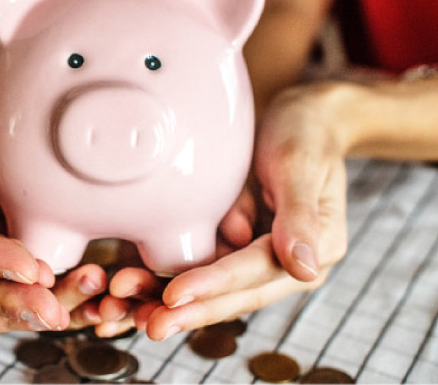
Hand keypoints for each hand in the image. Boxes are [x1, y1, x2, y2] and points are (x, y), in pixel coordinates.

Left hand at [107, 85, 350, 339]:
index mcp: (312, 250)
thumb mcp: (301, 165)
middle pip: (230, 294)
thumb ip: (299, 216)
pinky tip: (127, 292)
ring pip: (207, 289)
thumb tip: (304, 269)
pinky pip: (192, 269)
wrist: (294, 114)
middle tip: (147, 325)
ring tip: (125, 313)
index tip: (175, 295)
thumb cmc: (302, 132)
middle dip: (187, 311)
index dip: (214, 284)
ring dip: (166, 301)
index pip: (255, 271)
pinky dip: (161, 280)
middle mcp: (281, 263)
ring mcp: (250, 257)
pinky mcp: (226, 247)